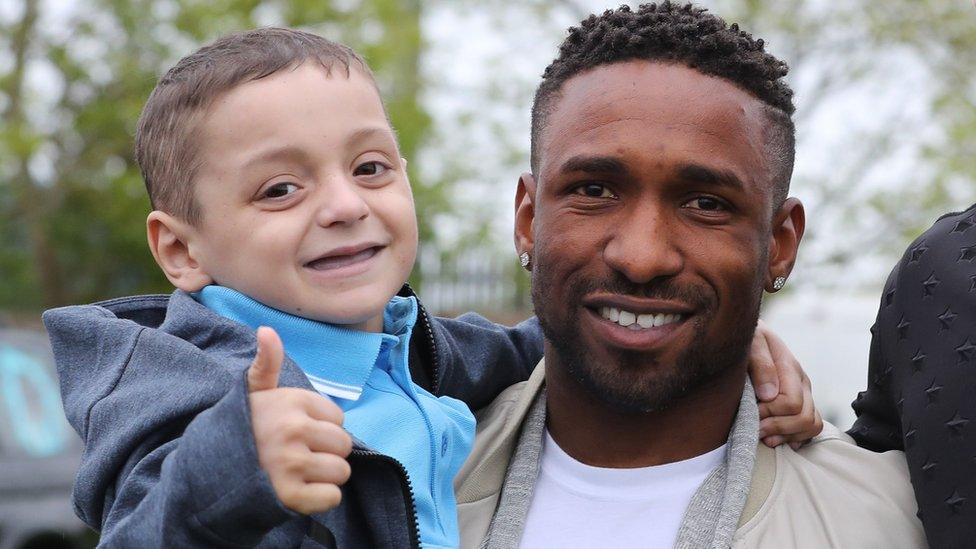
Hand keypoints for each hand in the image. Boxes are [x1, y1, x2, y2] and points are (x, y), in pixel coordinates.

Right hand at [248, 327, 352, 513]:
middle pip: (343, 445)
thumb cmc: (242, 428)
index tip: (296, 433)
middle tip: (299, 456)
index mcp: (291, 401)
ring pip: (341, 471)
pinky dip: (320, 499)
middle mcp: (292, 429)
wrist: (208, 472)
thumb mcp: (253, 392)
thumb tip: (267, 330)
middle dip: (327, 453)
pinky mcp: (289, 495)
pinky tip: (299, 492)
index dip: (321, 428)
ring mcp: (291, 463)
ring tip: (298, 474)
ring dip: (324, 477)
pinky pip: (331, 497)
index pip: (337, 418)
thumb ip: (266, 363)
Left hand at [747, 320, 823, 449]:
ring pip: (811, 425)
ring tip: (764, 436)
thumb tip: (769, 395)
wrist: (749, 335)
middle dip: (777, 427)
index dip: (770, 413)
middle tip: (754, 428)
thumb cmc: (746, 339)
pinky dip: (794, 438)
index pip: (791, 403)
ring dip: (787, 436)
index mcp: (790, 368)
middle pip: (805, 418)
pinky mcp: (800, 404)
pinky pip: (809, 429)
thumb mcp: (751, 342)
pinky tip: (775, 438)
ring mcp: (804, 394)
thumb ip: (760, 364)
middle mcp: (801, 383)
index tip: (751, 411)